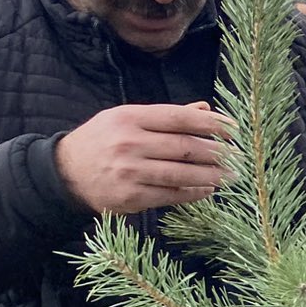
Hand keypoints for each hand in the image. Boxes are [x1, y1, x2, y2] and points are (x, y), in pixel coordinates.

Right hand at [54, 102, 232, 215]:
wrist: (65, 173)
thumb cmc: (103, 141)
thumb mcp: (126, 118)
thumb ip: (165, 116)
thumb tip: (205, 109)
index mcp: (129, 118)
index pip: (179, 118)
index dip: (212, 124)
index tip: (234, 129)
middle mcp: (129, 143)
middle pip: (185, 147)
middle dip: (218, 152)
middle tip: (239, 155)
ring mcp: (129, 172)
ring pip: (182, 174)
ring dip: (212, 175)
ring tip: (231, 175)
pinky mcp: (131, 197)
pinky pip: (172, 195)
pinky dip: (194, 193)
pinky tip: (209, 189)